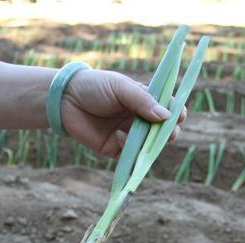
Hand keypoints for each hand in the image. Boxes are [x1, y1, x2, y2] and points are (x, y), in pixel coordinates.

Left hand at [61, 69, 186, 157]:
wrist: (65, 99)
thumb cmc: (94, 86)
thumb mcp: (121, 88)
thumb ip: (142, 101)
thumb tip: (167, 116)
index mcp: (144, 100)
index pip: (168, 108)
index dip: (176, 113)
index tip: (179, 115)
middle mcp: (139, 119)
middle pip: (162, 130)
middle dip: (168, 132)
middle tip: (168, 132)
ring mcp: (128, 135)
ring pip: (148, 145)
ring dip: (150, 143)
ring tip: (145, 136)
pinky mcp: (114, 148)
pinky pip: (129, 154)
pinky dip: (127, 146)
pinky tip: (117, 136)